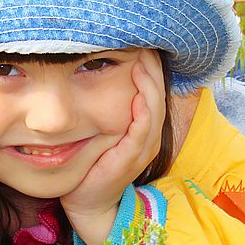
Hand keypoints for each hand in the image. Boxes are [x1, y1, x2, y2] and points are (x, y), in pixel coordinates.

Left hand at [59, 49, 166, 244]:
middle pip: (158, 94)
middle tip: (145, 43)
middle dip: (152, 68)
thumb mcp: (100, 129)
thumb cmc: (91, 163)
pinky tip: (137, 96)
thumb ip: (102, 105)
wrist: (88, 201)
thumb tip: (87, 70)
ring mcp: (143, 148)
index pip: (152, 89)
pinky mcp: (131, 158)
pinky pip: (142, 131)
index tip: (141, 42)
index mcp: (143, 126)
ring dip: (149, 85)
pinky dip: (142, 112)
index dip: (150, 66)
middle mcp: (148, 135)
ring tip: (142, 61)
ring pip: (153, 109)